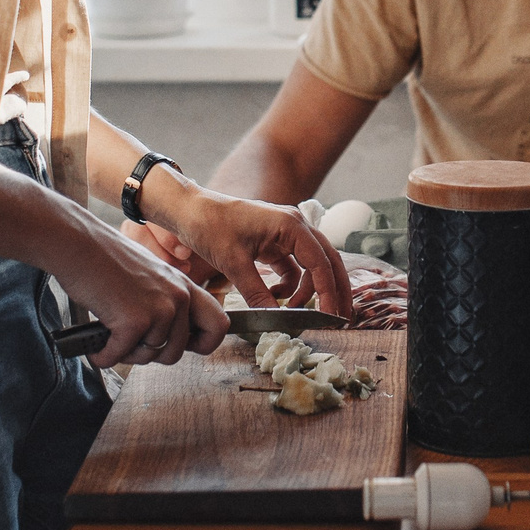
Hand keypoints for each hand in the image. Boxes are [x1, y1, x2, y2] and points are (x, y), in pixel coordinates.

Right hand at [57, 227, 229, 367]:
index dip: (203, 344)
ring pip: (148, 357)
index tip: (184, 346)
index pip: (219, 325)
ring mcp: (159, 310)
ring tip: (110, 333)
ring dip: (125, 353)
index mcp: (184, 286)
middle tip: (130, 342)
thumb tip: (167, 334)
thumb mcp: (150, 275)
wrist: (78, 244)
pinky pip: (119, 357)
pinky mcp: (134, 322)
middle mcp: (178, 298)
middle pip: (176, 352)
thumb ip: (165, 300)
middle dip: (150, 354)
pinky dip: (102, 355)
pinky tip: (95, 343)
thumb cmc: (105, 258)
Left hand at [143, 174, 351, 316]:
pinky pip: (294, 267)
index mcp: (290, 225)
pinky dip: (291, 284)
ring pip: (312, 266)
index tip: (331, 316)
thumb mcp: (234, 263)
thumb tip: (274, 319)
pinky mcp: (275, 242)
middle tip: (339, 319)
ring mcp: (286, 234)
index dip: (329, 292)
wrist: (190, 210)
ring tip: (294, 311)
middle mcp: (295, 226)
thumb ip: (257, 293)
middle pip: (327, 261)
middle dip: (334, 291)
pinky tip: (275, 295)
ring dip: (308, 290)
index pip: (321, 262)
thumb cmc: (211, 227)